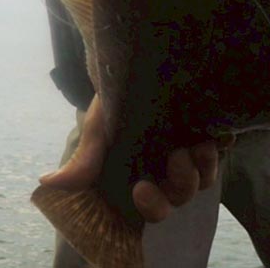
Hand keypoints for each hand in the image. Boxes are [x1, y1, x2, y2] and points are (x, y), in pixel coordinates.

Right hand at [38, 95, 225, 222]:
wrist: (134, 62)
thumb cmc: (113, 100)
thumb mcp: (98, 127)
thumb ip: (85, 157)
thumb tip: (46, 182)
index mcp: (141, 175)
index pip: (154, 207)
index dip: (153, 205)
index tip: (141, 188)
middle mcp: (167, 169)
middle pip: (182, 195)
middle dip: (181, 183)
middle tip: (176, 156)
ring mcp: (190, 151)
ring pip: (205, 177)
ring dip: (204, 167)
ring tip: (200, 145)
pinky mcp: (209, 131)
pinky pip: (223, 149)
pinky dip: (221, 146)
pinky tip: (218, 135)